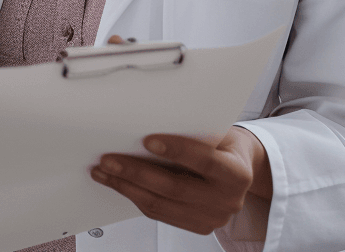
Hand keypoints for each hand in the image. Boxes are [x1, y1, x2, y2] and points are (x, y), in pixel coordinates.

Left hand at [90, 127, 271, 235]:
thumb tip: (150, 119)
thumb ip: (193, 130)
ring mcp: (213, 218)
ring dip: (127, 188)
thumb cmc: (224, 144)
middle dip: (137, 173)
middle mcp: (228, 200)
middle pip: (175, 188)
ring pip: (161, 205)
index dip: (177, 150)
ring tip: (104, 172)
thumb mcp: (218, 130)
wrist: (241, 168)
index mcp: (238, 173)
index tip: (147, 140)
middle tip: (109, 160)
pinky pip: (159, 214)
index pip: (205, 161)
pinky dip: (135, 197)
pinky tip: (119, 184)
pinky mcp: (197, 226)